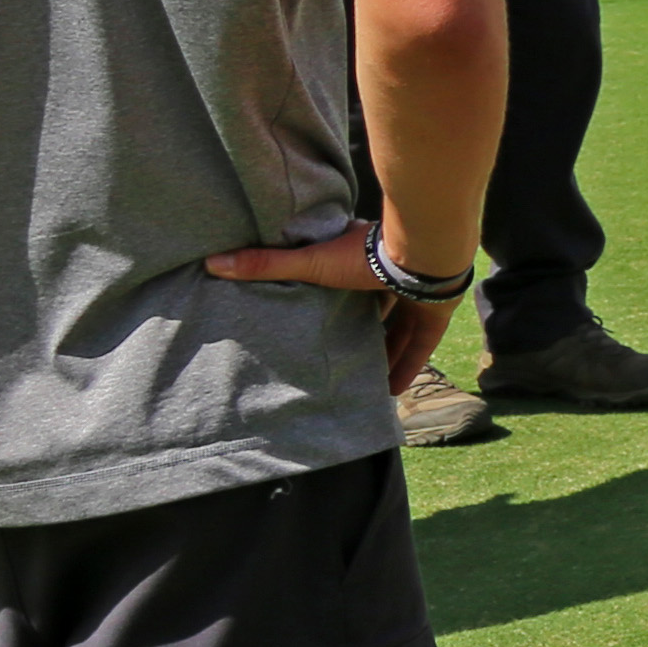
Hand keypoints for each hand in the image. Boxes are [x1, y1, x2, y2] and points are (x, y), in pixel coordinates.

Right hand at [203, 230, 465, 385]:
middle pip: (373, 309)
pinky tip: (391, 391)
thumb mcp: (309, 263)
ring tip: (362, 381)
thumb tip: (212, 262)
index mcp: (362, 261)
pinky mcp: (435, 316)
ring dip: (382, 353)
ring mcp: (416, 298)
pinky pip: (419, 347)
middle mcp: (390, 279)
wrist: (423, 256)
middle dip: (360, 329)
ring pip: (397, 330)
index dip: (334, 298)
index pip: (345, 281)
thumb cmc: (364, 256)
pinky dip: (406, 367)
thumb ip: (266, 265)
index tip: (320, 316)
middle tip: (340, 355)